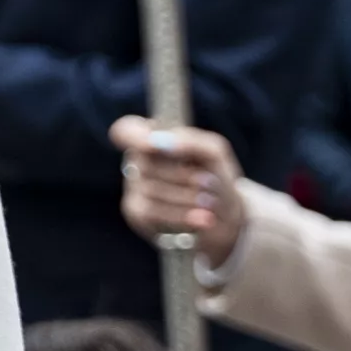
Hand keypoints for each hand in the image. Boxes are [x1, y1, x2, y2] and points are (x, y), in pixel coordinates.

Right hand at [112, 115, 249, 270]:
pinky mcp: (135, 213)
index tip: (151, 144)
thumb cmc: (214, 176)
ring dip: (188, 197)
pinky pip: (152, 213)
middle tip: (209, 182)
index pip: (126, 131)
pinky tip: (203, 219)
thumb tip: (162, 142)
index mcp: (151, 138)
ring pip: (152, 190)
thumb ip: (191, 141)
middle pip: (147, 163)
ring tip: (210, 203)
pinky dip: (182, 215)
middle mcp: (137, 161)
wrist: (224, 217)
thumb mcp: (213, 153)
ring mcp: (133, 188)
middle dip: (183, 175)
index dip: (134, 136)